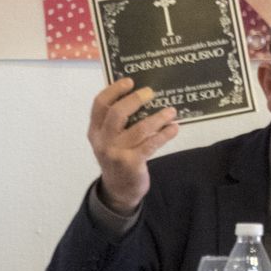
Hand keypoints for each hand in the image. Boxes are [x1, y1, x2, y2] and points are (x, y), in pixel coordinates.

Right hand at [87, 78, 178, 214]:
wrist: (119, 190)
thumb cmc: (118, 156)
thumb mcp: (111, 139)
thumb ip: (119, 120)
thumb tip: (142, 94)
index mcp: (95, 130)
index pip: (99, 105)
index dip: (113, 90)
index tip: (129, 81)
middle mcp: (103, 140)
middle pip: (117, 113)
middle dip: (135, 100)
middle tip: (151, 92)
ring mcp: (116, 153)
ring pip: (139, 129)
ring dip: (158, 118)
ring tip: (171, 111)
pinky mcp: (131, 163)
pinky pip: (151, 144)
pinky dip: (165, 134)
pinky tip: (174, 128)